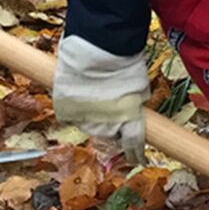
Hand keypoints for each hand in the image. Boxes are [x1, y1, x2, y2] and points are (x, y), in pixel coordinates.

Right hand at [52, 35, 148, 163]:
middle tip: (116, 114)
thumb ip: (136, 104)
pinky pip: (74, 117)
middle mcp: (106, 125)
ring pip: (92, 127)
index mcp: (130, 119)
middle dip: (115, 129)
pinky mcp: (66, 112)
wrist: (96, 50)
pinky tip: (82, 97)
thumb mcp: (140, 86)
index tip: (139, 160)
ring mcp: (84, 120)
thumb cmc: (125, 63)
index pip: (134, 143)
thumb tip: (133, 112)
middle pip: (111, 135)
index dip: (136, 154)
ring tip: (99, 99)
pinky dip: (79, 110)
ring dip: (97, 120)